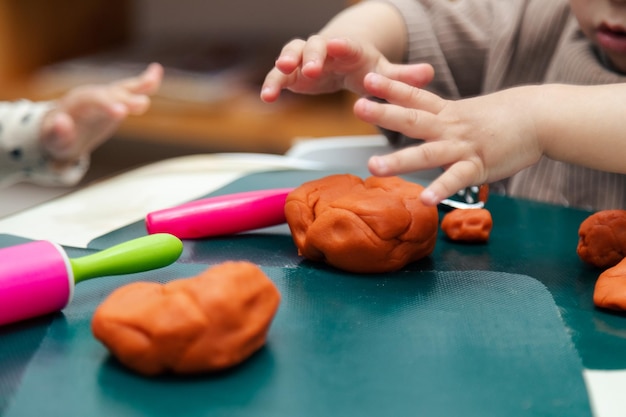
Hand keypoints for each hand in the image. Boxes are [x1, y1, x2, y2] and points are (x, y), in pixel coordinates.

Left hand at [40, 62, 163, 162]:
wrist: (60, 130)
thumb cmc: (56, 137)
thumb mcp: (52, 140)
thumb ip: (56, 133)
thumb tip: (61, 121)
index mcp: (76, 103)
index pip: (93, 101)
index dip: (107, 105)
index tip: (121, 112)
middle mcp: (93, 95)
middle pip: (112, 94)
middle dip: (126, 99)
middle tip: (143, 105)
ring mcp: (107, 96)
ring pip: (124, 89)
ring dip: (139, 86)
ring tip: (153, 81)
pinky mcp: (118, 100)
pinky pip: (132, 89)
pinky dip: (144, 82)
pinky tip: (157, 71)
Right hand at [260, 36, 433, 101]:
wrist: (341, 59)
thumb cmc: (363, 66)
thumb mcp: (383, 72)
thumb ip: (402, 76)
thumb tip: (429, 73)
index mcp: (349, 48)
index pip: (345, 43)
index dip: (340, 44)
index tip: (336, 45)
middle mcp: (325, 48)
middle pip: (315, 45)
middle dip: (311, 56)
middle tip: (309, 69)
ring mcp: (305, 58)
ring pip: (292, 54)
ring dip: (284, 65)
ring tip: (278, 79)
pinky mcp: (293, 72)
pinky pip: (280, 76)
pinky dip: (273, 84)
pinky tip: (268, 98)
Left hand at [354, 72, 541, 205]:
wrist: (542, 117)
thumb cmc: (505, 116)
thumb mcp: (469, 112)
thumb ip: (444, 120)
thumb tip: (426, 126)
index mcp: (447, 112)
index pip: (415, 96)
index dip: (391, 88)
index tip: (368, 80)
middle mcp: (450, 127)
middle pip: (413, 119)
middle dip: (384, 114)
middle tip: (357, 107)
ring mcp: (463, 146)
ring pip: (427, 153)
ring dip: (399, 160)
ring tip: (373, 166)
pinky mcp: (479, 165)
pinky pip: (457, 179)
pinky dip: (441, 188)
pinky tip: (426, 199)